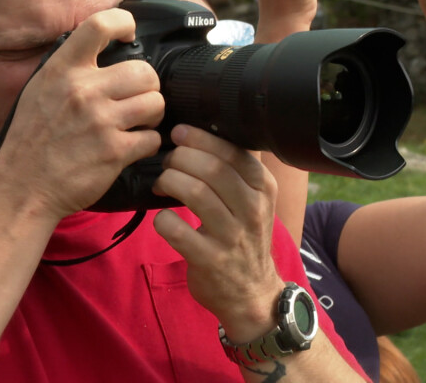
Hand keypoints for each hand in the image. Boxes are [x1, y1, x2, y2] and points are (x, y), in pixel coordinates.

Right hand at [0, 8, 163, 219]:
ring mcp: (100, 121)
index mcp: (62, 70)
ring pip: (155, 103)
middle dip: (148, 86)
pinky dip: (147, 144)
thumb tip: (103, 51)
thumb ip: (70, 70)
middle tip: (137, 99)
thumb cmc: (31, 141)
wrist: (21, 188)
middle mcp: (82, 91)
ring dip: (152, 115)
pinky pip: (152, 138)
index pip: (99, 25)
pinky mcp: (114, 152)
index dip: (123, 23)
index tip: (128, 34)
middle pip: (145, 71)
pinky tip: (131, 147)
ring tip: (138, 123)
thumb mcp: (39, 91)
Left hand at [152, 125, 284, 342]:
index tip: (179, 132)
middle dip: (180, 158)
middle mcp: (252, 210)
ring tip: (162, 184)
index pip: (232, 151)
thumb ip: (235, 169)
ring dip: (169, 181)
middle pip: (211, 169)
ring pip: (194, 192)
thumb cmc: (244, 236)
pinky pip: (176, 229)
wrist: (252, 293)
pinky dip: (162, 219)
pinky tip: (163, 219)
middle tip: (168, 162)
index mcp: (263, 188)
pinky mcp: (210, 260)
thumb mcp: (254, 200)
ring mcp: (232, 237)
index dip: (200, 137)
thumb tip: (202, 131)